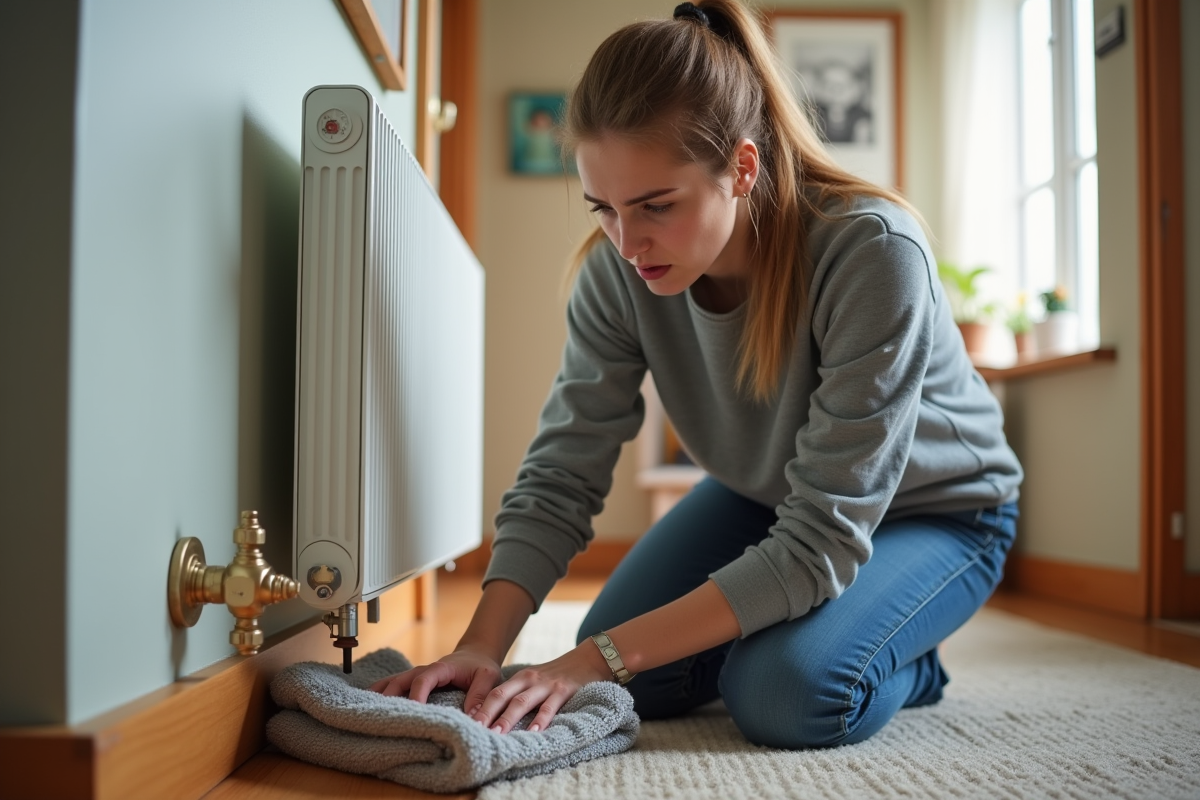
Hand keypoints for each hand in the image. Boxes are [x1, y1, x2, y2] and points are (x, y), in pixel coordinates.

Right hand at [369, 646, 503, 712]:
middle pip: (401, 679)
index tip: (413, 711)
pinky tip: (370, 703)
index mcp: (441, 668)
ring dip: (381, 693)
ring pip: (394, 681)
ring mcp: (418, 675)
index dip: (416, 695)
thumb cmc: (481, 666)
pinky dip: (382, 692)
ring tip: (365, 709)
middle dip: (389, 694)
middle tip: (378, 713)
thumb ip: (481, 696)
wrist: (477, 654)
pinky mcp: (416, 681)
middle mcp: (425, 670)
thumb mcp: (488, 677)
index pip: (424, 679)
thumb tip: (474, 719)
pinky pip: (396, 685)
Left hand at [472, 641, 612, 733]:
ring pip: (521, 702)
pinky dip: (540, 720)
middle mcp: (530, 679)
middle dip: (486, 714)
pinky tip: (533, 733)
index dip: (479, 708)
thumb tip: (498, 721)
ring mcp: (546, 685)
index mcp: (521, 678)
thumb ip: (521, 695)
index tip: (465, 724)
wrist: (590, 659)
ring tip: (496, 734)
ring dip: (507, 719)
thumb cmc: (560, 676)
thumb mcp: (537, 681)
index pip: (494, 693)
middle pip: (502, 696)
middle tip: (473, 731)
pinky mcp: (564, 690)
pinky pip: (549, 707)